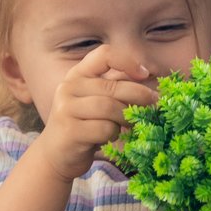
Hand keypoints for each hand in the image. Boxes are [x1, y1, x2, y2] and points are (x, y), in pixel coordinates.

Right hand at [29, 45, 154, 181]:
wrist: (56, 155)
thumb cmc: (84, 125)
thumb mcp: (96, 100)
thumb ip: (115, 87)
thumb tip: (148, 78)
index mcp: (78, 74)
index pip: (104, 54)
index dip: (128, 62)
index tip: (145, 74)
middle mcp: (69, 87)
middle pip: (113, 86)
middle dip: (139, 96)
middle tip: (154, 104)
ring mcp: (66, 108)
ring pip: (110, 108)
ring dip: (127, 118)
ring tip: (132, 124)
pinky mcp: (69, 131)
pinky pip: (104, 128)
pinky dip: (114, 133)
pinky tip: (111, 136)